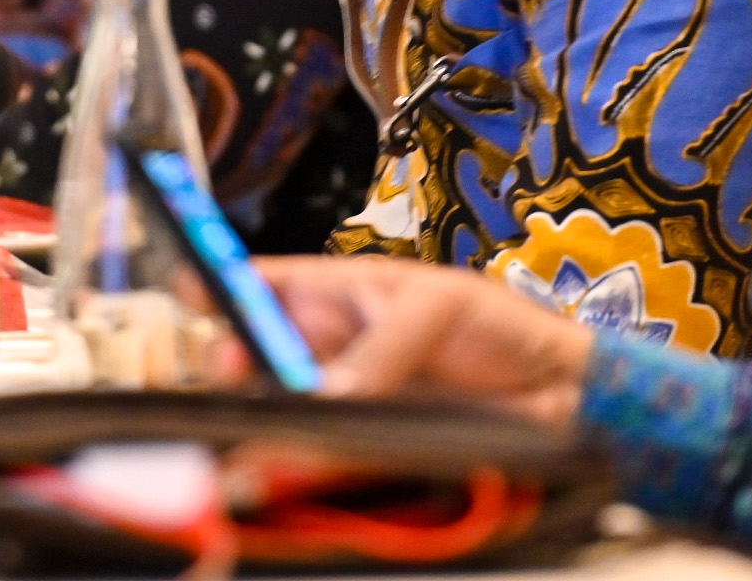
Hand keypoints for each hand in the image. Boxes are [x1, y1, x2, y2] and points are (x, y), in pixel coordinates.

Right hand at [254, 256, 593, 434]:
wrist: (561, 399)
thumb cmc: (504, 329)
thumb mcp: (443, 307)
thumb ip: (384, 342)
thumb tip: (327, 389)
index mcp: (339, 294)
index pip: (263, 284)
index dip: (221, 282)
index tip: (190, 288)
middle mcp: (329, 351)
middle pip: (252, 355)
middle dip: (228, 359)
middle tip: (231, 368)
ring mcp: (342, 405)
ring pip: (273, 412)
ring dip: (252, 420)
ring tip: (244, 424)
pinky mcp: (363, 455)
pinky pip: (312, 461)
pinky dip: (288, 467)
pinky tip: (272, 468)